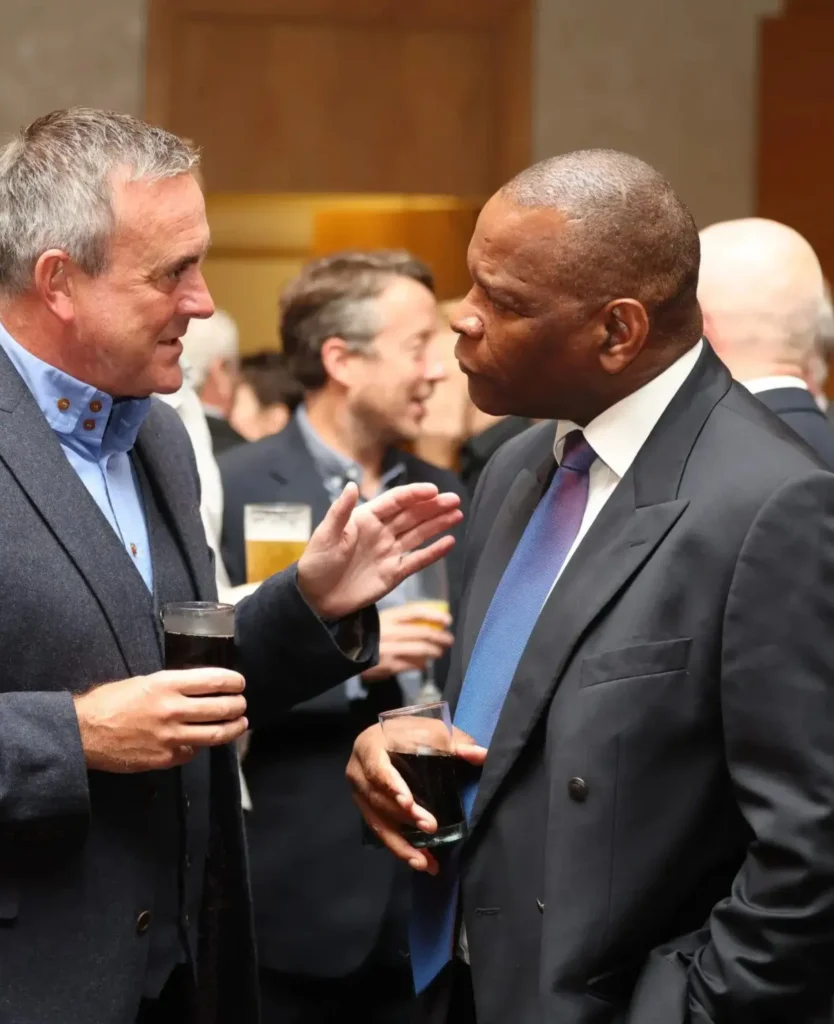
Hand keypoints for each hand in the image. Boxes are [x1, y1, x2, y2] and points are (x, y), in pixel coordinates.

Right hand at [74, 669, 247, 772]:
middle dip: (238, 706)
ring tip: (240, 724)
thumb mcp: (143, 682)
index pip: (214, 680)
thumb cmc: (109, 702)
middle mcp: (172, 710)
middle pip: (221, 708)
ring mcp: (170, 737)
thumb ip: (172, 685)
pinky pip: (192, 752)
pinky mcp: (164, 758)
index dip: (233, 682)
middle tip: (242, 705)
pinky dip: (199, 747)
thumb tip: (199, 688)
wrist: (83, 733)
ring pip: (214, 734)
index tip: (239, 683)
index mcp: (166, 685)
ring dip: (233, 729)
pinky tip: (200, 742)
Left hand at [297, 482, 462, 620]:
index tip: (433, 490)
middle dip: (433, 506)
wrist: (315, 598)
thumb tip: (351, 485)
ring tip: (457, 514)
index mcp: (366, 519)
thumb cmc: (316, 563)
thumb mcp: (326, 535)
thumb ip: (340, 511)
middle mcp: (381, 532)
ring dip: (438, 524)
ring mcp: (389, 552)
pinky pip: (417, 560)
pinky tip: (449, 542)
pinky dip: (433, 552)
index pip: (395, 501)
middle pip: (412, 515)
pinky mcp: (394, 573)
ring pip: (419, 534)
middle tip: (454, 499)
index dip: (414, 494)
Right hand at [347, 723, 486, 874]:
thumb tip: (482, 755)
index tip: (408, 803)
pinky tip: (419, 861)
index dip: (392, 786)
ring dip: (401, 844)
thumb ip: (456, 744)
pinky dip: (399, 848)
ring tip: (425, 862)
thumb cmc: (411, 732)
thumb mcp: (432, 731)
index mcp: (370, 746)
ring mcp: (359, 794)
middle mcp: (358, 772)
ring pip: (378, 822)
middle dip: (405, 817)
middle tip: (431, 828)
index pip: (378, 769)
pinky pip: (380, 832)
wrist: (390, 736)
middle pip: (379, 799)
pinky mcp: (366, 810)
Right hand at [361, 603, 454, 682]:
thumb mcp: (382, 620)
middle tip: (448, 640)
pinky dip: (421, 665)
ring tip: (439, 652)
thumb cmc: (367, 633)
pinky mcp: (388, 665)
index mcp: (388, 616)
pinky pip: (411, 665)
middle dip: (440, 637)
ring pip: (420, 650)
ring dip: (434, 651)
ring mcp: (390, 649)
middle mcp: (390, 631)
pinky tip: (424, 665)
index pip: (415, 612)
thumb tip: (428, 622)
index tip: (448, 620)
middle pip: (422, 632)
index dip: (434, 615)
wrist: (345, 651)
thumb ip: (401, 620)